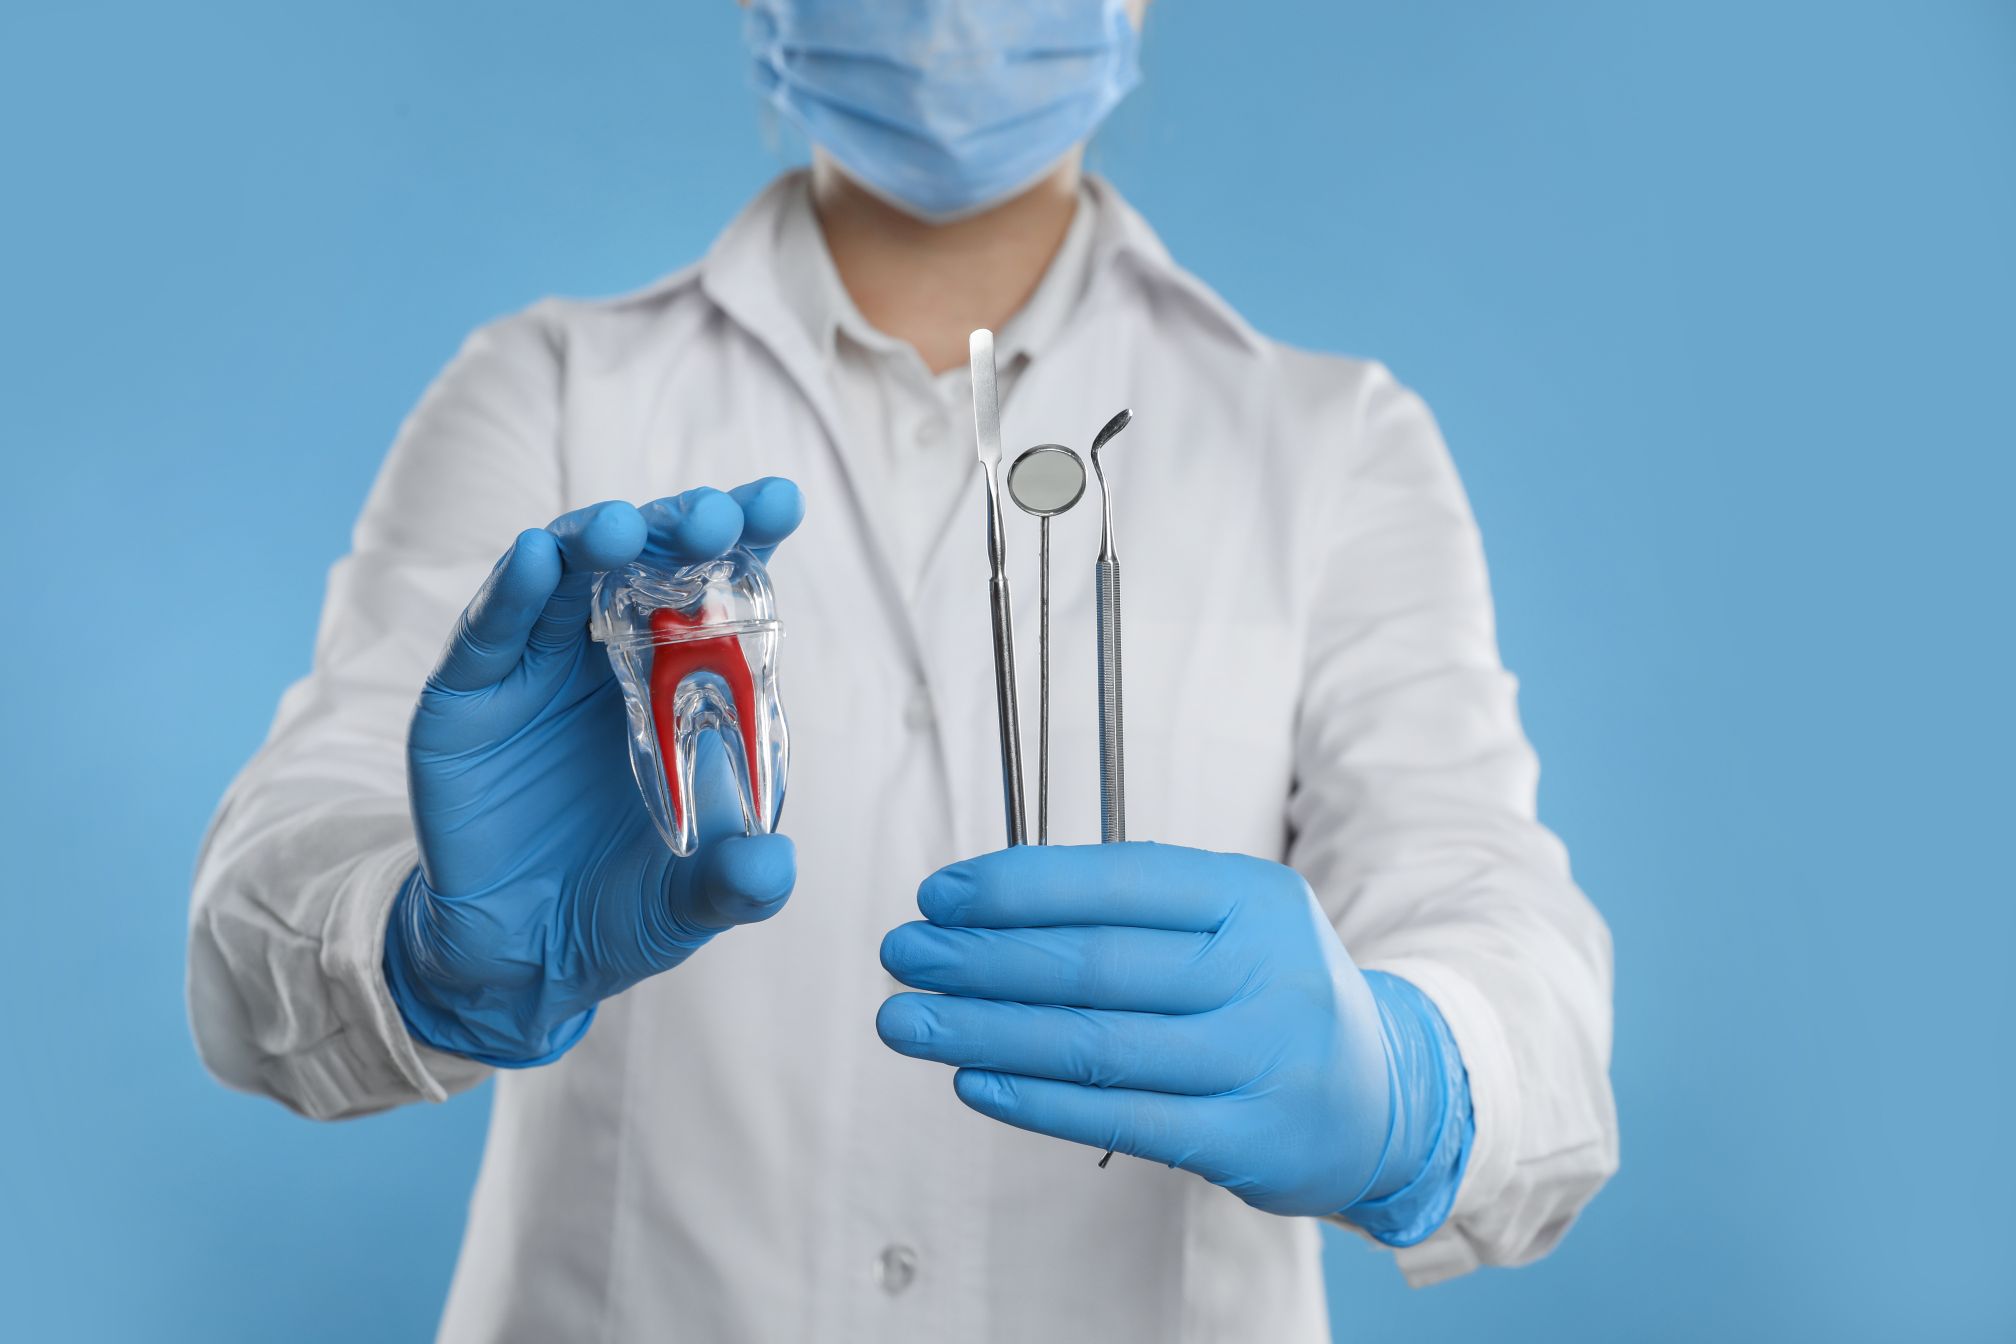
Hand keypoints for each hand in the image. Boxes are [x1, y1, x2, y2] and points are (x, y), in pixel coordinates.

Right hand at [384, 479, 805, 1066]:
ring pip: (567, 578)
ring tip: (623, 527)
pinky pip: (491, 631)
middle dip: (681, 529)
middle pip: (648, 564)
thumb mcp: (690, 906)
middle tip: (715, 516)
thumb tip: (773, 867)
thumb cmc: (623, 907)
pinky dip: (512, 592)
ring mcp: (538, 668)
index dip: (746, 540)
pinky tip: (532, 558)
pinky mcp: (469, 695)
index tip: (779, 502)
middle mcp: (615, 656)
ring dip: (594, 542)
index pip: (720, 590)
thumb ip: (735, 884)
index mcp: (685, 681)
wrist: (521, 957)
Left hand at [877, 843, 1470, 1237]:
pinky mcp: (1245, 1141)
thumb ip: (1129, 909)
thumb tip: (979, 908)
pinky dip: (1034, 1100)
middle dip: (981, 958)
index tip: (938, 896)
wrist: (1383, 1096)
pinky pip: (1118, 1118)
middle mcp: (1265, 972)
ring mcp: (1260, 1060)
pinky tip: (972, 1080)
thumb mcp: (1230, 921)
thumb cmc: (1269, 993)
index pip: (1118, 882)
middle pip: (1096, 963)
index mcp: (1255, 897)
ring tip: (907, 1021)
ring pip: (1095, 1043)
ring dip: (983, 1030)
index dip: (1017, 887)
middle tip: (903, 955)